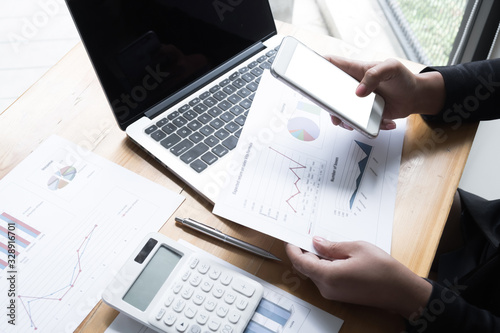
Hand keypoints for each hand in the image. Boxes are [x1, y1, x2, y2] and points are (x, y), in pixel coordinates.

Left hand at [285, 237, 431, 318]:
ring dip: (315, 258)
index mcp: (328, 276)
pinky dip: (324, 265)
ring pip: (315, 272)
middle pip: (306, 267)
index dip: (293, 249)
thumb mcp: (356, 248)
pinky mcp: (340, 294)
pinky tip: (334, 255)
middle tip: (309, 235)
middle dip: (305, 251)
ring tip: (325, 243)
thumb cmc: (382, 270)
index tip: (290, 238)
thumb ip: (332, 246)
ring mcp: (333, 293)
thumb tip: (316, 242)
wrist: (401, 291)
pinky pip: (324, 278)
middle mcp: (327, 288)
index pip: (300, 262)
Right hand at [325, 57, 444, 130]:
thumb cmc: (403, 78)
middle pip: (328, 93)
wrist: (415, 97)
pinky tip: (384, 123)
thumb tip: (358, 92)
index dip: (316, 65)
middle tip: (333, 110)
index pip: (331, 63)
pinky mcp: (363, 114)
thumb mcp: (391, 68)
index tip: (307, 72)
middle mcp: (352, 86)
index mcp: (355, 70)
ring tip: (355, 124)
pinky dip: (366, 127)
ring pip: (339, 112)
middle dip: (326, 104)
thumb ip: (374, 75)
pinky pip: (356, 123)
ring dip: (344, 120)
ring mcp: (356, 101)